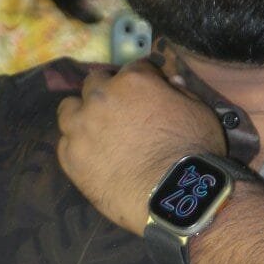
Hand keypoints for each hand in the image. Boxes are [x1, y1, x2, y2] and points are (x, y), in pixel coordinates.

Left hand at [56, 62, 225, 234]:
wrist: (175, 196)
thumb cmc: (194, 152)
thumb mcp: (199, 112)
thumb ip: (179, 92)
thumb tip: (169, 80)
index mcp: (134, 81)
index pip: (134, 67)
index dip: (143, 81)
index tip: (147, 96)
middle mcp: (101, 97)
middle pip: (94, 83)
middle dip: (107, 92)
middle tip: (119, 113)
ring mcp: (81, 127)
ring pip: (69, 109)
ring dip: (81, 115)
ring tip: (95, 132)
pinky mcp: (70, 157)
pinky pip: (65, 144)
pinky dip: (78, 147)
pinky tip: (93, 159)